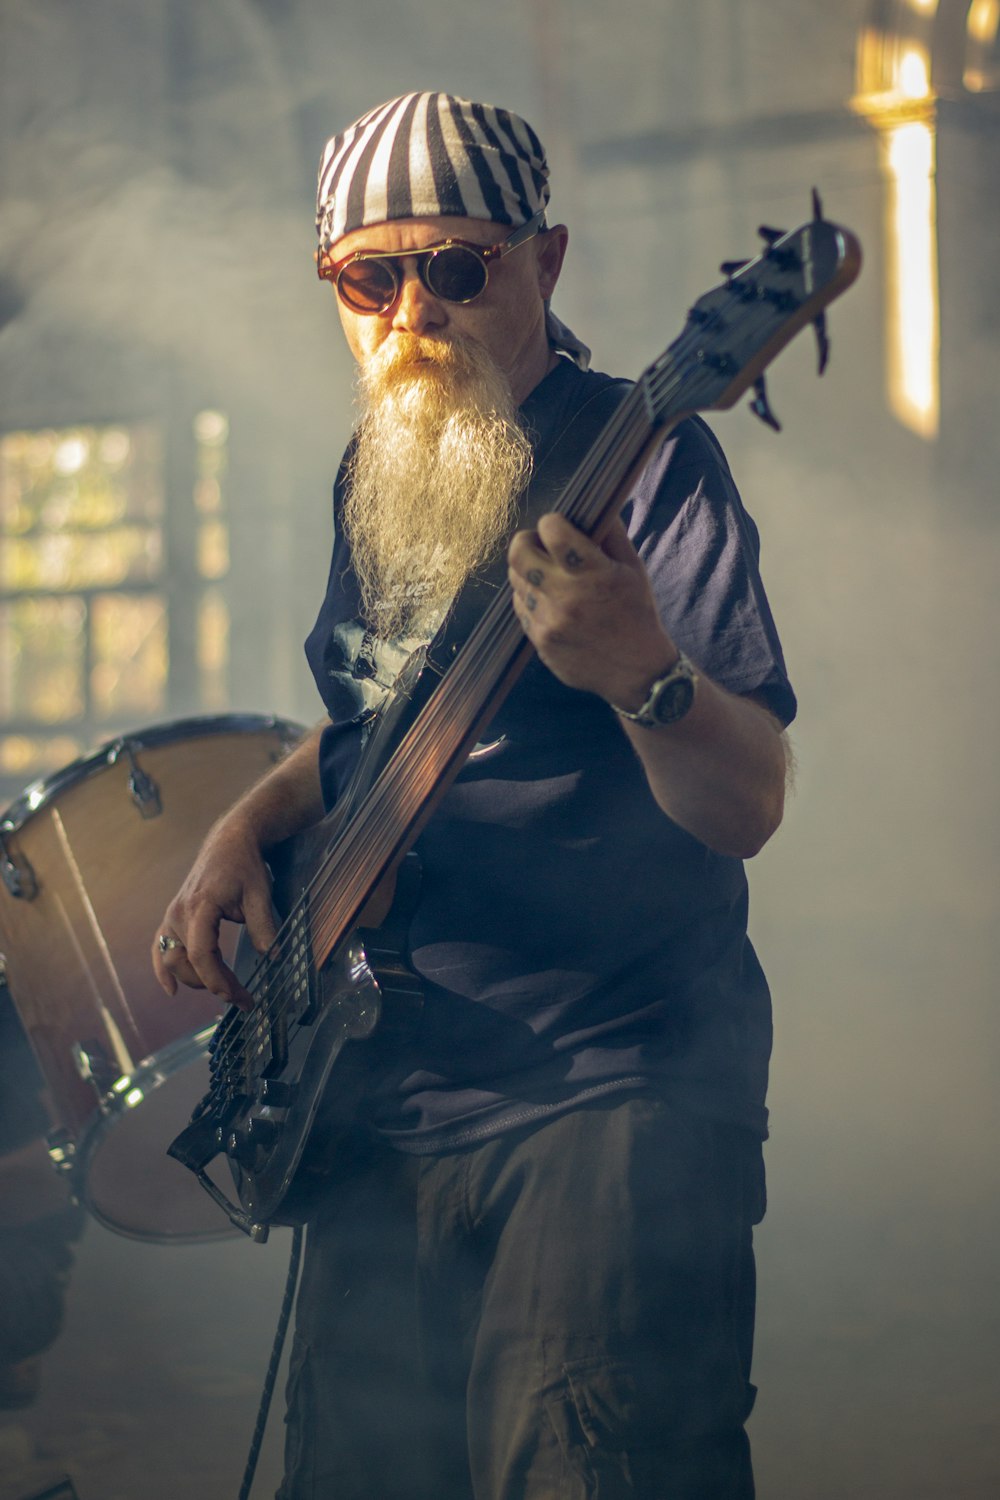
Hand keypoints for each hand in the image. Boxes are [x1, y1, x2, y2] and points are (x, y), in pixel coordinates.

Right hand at [152, 814, 277, 1010]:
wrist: (229, 842)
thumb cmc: (245, 866)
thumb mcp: (260, 894)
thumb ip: (264, 926)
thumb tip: (275, 957)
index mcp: (201, 906)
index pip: (202, 954)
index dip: (218, 981)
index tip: (239, 998)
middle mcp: (180, 913)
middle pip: (188, 962)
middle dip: (214, 985)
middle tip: (243, 998)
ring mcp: (172, 915)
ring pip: (173, 960)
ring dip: (196, 979)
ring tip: (225, 988)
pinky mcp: (172, 917)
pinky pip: (160, 948)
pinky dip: (163, 970)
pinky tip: (172, 990)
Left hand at [507, 513, 677, 706]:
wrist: (636, 672)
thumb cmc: (637, 614)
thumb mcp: (634, 569)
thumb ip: (612, 534)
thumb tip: (594, 505)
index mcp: (593, 574)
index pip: (551, 531)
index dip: (552, 523)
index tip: (558, 527)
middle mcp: (566, 596)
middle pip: (519, 553)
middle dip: (525, 541)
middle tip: (537, 544)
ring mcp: (549, 620)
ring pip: (516, 579)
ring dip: (528, 571)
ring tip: (547, 575)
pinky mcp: (539, 640)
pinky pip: (520, 606)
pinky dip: (529, 597)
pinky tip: (549, 601)